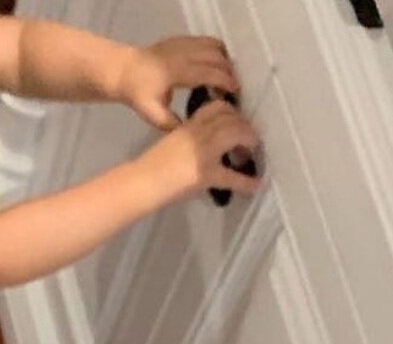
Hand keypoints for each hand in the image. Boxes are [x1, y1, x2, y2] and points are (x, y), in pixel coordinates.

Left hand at [115, 35, 239, 129]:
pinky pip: (207, 41)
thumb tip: (190, 133)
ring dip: (224, 60)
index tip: (235, 92)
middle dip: (228, 72)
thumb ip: (171, 124)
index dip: (225, 81)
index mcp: (177, 72)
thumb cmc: (138, 94)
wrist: (124, 71)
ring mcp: (184, 43)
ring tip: (224, 77)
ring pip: (215, 46)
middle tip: (230, 89)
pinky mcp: (183, 39)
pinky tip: (215, 66)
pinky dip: (216, 51)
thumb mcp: (152, 113)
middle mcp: (183, 53)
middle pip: (217, 58)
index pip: (210, 73)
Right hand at [137, 98, 261, 201]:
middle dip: (244, 126)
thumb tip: (200, 148)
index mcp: (188, 126)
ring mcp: (204, 152)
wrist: (139, 183)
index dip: (231, 112)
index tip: (235, 120)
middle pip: (231, 118)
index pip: (217, 107)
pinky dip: (245, 182)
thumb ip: (187, 140)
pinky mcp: (205, 173)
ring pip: (237, 134)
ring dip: (249, 142)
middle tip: (248, 140)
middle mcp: (199, 133)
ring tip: (251, 154)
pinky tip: (255, 186)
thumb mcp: (169, 143)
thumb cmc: (147, 168)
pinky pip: (231, 176)